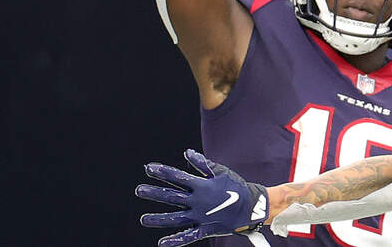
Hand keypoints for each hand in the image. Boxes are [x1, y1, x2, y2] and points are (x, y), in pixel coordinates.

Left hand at [136, 149, 268, 246]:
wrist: (252, 206)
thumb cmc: (236, 186)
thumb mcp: (221, 172)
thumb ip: (202, 164)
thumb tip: (187, 152)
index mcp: (202, 186)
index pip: (178, 177)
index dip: (163, 172)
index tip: (149, 168)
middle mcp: (198, 201)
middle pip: (172, 196)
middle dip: (154, 193)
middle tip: (139, 190)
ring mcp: (200, 216)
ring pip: (175, 218)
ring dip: (158, 219)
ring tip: (143, 219)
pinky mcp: (205, 228)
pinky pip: (188, 236)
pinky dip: (176, 240)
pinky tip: (162, 243)